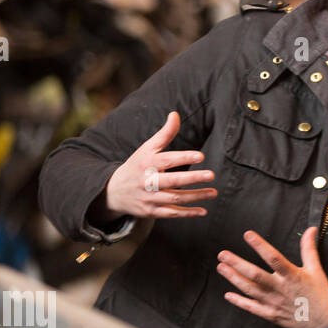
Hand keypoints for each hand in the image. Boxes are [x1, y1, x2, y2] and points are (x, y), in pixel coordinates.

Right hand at [99, 111, 215, 220]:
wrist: (113, 192)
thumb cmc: (136, 166)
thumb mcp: (146, 149)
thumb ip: (164, 134)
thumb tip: (175, 114)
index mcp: (147, 163)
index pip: (166, 160)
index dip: (183, 158)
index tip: (200, 156)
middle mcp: (147, 181)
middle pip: (171, 181)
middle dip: (192, 178)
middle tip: (211, 175)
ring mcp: (149, 198)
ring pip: (174, 198)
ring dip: (195, 196)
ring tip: (214, 192)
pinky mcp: (151, 212)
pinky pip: (171, 213)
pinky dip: (187, 213)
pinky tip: (203, 211)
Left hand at [217, 227, 327, 327]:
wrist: (325, 323)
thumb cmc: (321, 295)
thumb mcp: (316, 270)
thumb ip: (309, 249)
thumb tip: (310, 230)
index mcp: (292, 276)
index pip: (274, 257)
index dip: (260, 245)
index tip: (248, 235)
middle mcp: (280, 289)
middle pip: (255, 274)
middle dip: (237, 264)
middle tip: (222, 254)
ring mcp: (274, 303)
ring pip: (250, 290)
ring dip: (234, 278)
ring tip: (221, 268)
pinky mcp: (271, 315)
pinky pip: (252, 308)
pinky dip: (239, 302)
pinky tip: (228, 295)